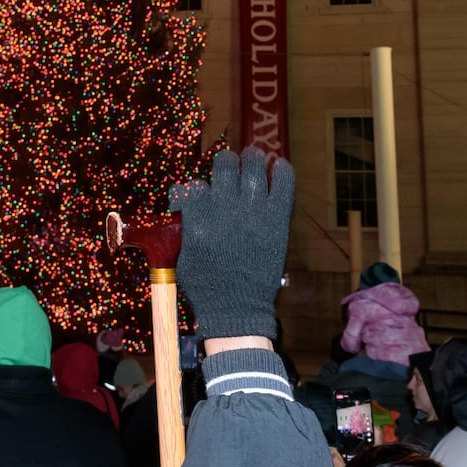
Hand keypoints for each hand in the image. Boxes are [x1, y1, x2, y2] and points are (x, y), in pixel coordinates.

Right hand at [172, 145, 293, 341]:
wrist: (239, 310)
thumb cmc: (207, 287)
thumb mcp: (183, 257)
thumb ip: (185, 228)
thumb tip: (186, 206)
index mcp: (199, 221)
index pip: (193, 185)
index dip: (192, 188)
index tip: (195, 195)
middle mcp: (225, 211)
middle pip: (224, 166)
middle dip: (223, 163)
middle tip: (227, 165)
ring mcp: (254, 213)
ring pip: (252, 167)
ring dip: (251, 157)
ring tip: (252, 155)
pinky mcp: (277, 220)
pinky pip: (283, 184)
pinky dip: (282, 171)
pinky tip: (279, 165)